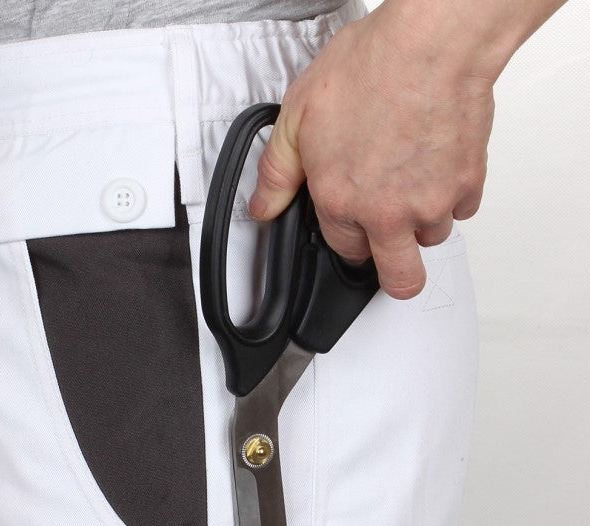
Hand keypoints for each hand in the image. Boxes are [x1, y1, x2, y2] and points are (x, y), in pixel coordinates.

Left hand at [247, 3, 495, 298]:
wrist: (434, 42)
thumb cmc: (371, 68)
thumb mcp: (297, 117)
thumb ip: (276, 174)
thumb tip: (262, 209)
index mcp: (341, 202)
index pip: (346, 251)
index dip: (349, 238)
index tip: (354, 225)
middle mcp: (387, 213)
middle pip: (401, 280)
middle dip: (395, 275)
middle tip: (393, 253)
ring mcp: (431, 202)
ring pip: (431, 237)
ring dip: (422, 221)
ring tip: (411, 182)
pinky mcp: (467, 184)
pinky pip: (462, 208)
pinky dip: (451, 193)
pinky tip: (436, 163)